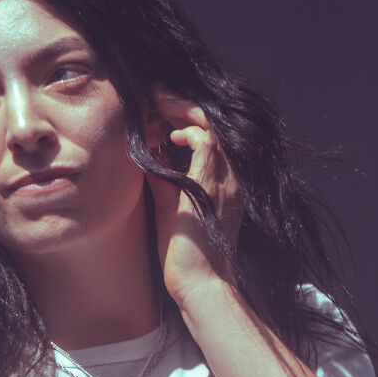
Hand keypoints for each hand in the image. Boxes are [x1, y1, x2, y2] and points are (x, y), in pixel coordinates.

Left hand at [146, 85, 242, 309]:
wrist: (198, 282)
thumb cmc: (184, 252)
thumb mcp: (169, 204)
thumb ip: (163, 177)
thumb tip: (147, 154)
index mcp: (222, 179)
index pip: (208, 132)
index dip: (183, 115)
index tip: (157, 108)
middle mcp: (230, 174)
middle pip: (211, 120)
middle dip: (181, 103)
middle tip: (154, 95)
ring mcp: (225, 177)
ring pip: (210, 122)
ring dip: (181, 108)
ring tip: (157, 103)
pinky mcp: (211, 182)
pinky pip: (205, 138)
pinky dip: (186, 130)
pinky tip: (169, 137)